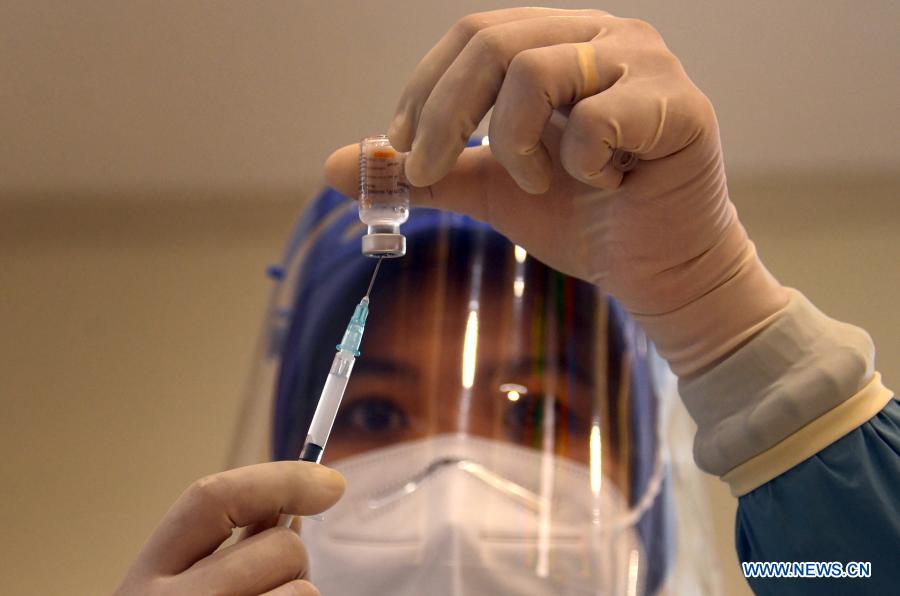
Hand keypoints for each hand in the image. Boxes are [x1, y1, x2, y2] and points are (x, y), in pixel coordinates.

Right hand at [115, 462, 344, 594]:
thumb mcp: (184, 587)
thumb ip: (232, 545)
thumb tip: (298, 498)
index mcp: (148, 572)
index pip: (211, 495)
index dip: (280, 478)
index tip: (330, 481)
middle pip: (278, 545)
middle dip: (295, 556)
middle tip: (278, 580)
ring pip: (301, 589)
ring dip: (298, 594)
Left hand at [326, 7, 786, 375]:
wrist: (657, 273)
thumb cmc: (584, 220)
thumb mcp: (492, 191)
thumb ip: (429, 174)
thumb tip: (340, 167)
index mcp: (561, 42)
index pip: (472, 36)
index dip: (425, 92)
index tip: (401, 154)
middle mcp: (604, 34)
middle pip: (490, 40)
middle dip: (444, 115)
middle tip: (430, 174)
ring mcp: (647, 62)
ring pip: (535, 69)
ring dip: (513, 143)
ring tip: (536, 184)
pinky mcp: (681, 105)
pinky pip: (596, 118)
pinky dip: (580, 163)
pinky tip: (605, 183)